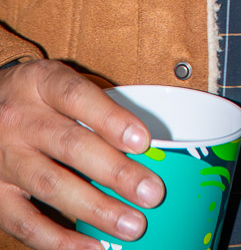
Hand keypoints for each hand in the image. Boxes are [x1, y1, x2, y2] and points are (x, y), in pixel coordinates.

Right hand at [0, 59, 163, 247]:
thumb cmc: (32, 97)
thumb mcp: (55, 82)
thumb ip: (91, 104)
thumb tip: (142, 142)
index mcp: (40, 83)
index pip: (77, 97)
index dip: (111, 119)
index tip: (143, 141)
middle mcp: (20, 120)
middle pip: (70, 146)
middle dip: (115, 172)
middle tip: (151, 193)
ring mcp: (4, 159)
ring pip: (51, 185)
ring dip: (95, 209)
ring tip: (131, 224)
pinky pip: (26, 223)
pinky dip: (59, 240)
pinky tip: (90, 247)